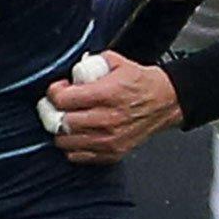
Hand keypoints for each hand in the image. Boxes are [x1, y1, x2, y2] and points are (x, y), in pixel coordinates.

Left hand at [45, 51, 183, 163]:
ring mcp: (109, 139)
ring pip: (65, 141)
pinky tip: (77, 134)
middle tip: (56, 106)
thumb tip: (72, 72)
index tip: (58, 90)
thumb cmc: (141, 84)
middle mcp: (107, 119)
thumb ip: (91, 64)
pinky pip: (78, 156)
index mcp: (107, 94)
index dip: (54, 93)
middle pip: (60, 122)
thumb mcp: (117, 62)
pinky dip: (72, 146)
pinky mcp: (112, 153)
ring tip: (66, 120)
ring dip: (61, 130)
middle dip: (53, 112)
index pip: (63, 100)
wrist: (166, 103)